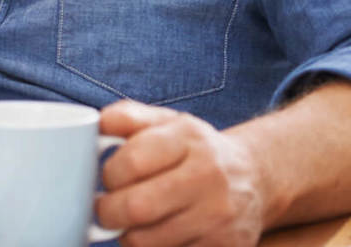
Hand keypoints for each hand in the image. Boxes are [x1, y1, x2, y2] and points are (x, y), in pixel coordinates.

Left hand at [95, 100, 272, 246]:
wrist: (254, 178)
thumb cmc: (194, 150)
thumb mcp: (166, 122)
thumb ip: (127, 117)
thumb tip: (95, 124)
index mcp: (188, 139)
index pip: (132, 162)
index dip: (108, 175)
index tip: (106, 179)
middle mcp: (209, 176)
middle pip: (137, 207)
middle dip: (107, 212)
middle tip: (106, 209)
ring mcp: (219, 215)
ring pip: (147, 241)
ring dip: (127, 235)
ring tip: (131, 222)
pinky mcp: (225, 246)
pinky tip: (158, 233)